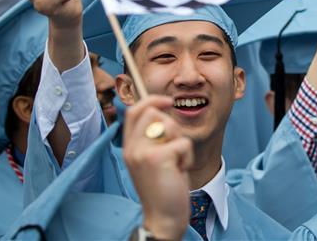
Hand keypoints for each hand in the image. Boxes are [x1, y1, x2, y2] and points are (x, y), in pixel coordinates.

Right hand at [123, 96, 191, 240]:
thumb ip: (152, 138)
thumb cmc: (163, 187)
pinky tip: (179, 171)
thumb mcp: (151, 159)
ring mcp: (142, 152)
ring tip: (175, 163)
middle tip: (174, 150)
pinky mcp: (157, 157)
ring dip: (181, 143)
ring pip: (171, 126)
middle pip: (153, 112)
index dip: (151, 100)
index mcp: (129, 147)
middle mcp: (132, 148)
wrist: (163, 217)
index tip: (167, 102)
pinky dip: (187, 156)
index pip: (134, 111)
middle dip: (172, 127)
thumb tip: (162, 112)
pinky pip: (183, 142)